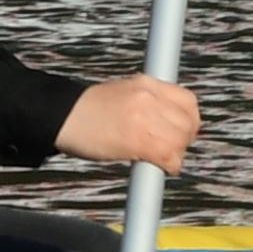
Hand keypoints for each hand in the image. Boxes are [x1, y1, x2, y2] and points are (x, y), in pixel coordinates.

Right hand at [55, 75, 201, 174]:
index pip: (188, 101)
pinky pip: (168, 156)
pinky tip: (163, 168)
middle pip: (187, 123)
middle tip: (174, 149)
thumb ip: (149, 102)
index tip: (185, 130)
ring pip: (180, 141)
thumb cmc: (89, 109)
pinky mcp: (137, 141)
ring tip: (164, 159)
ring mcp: (144, 119)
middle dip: (185, 139)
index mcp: (147, 83)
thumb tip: (170, 121)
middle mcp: (149, 98)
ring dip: (176, 154)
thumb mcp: (125, 92)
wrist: (62, 116)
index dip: (191, 119)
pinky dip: (170, 166)